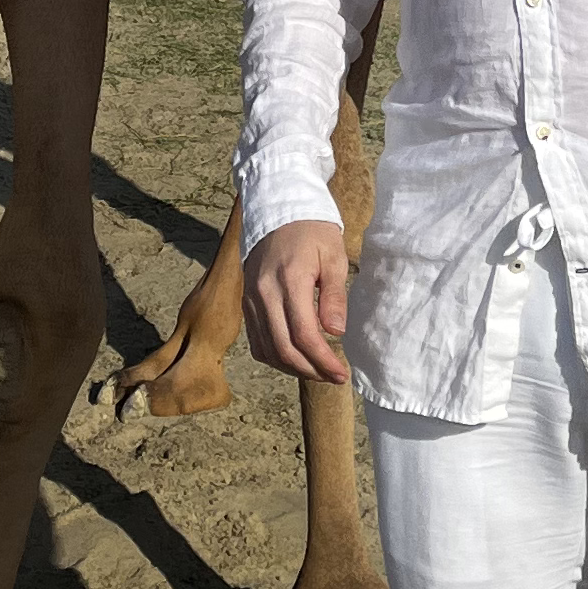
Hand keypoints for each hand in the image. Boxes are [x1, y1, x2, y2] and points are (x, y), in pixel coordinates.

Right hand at [245, 220, 351, 383]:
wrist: (277, 211)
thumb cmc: (312, 232)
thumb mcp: (334, 256)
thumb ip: (334, 295)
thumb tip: (335, 333)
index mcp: (289, 280)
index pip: (304, 335)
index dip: (323, 361)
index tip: (341, 373)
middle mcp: (264, 293)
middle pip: (284, 349)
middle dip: (311, 371)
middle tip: (333, 377)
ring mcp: (251, 299)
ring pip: (268, 350)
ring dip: (293, 368)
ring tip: (318, 371)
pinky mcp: (246, 303)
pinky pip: (256, 341)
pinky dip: (275, 357)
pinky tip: (295, 358)